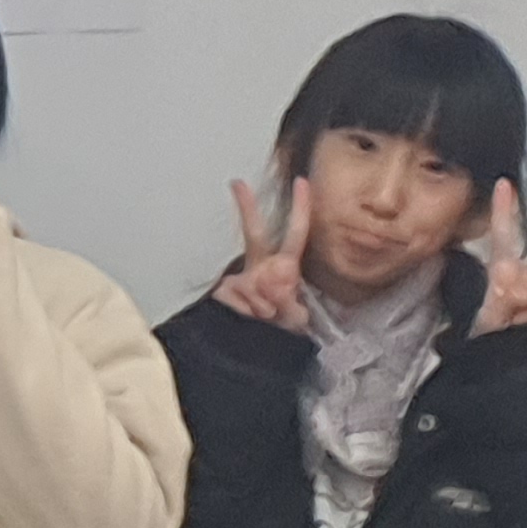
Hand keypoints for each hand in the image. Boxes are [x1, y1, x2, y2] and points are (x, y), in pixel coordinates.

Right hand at [214, 176, 316, 333]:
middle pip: (253, 233)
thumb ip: (288, 304)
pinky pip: (234, 300)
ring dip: (260, 307)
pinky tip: (249, 317)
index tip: (304, 182)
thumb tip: (270, 296)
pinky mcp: (222, 289)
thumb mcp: (297, 317)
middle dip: (246, 207)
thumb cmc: (285, 325)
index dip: (301, 209)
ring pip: (246, 284)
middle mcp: (262, 265)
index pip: (295, 233)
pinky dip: (245, 312)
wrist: (259, 345)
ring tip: (267, 317)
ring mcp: (241, 277)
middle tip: (237, 182)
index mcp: (285, 265)